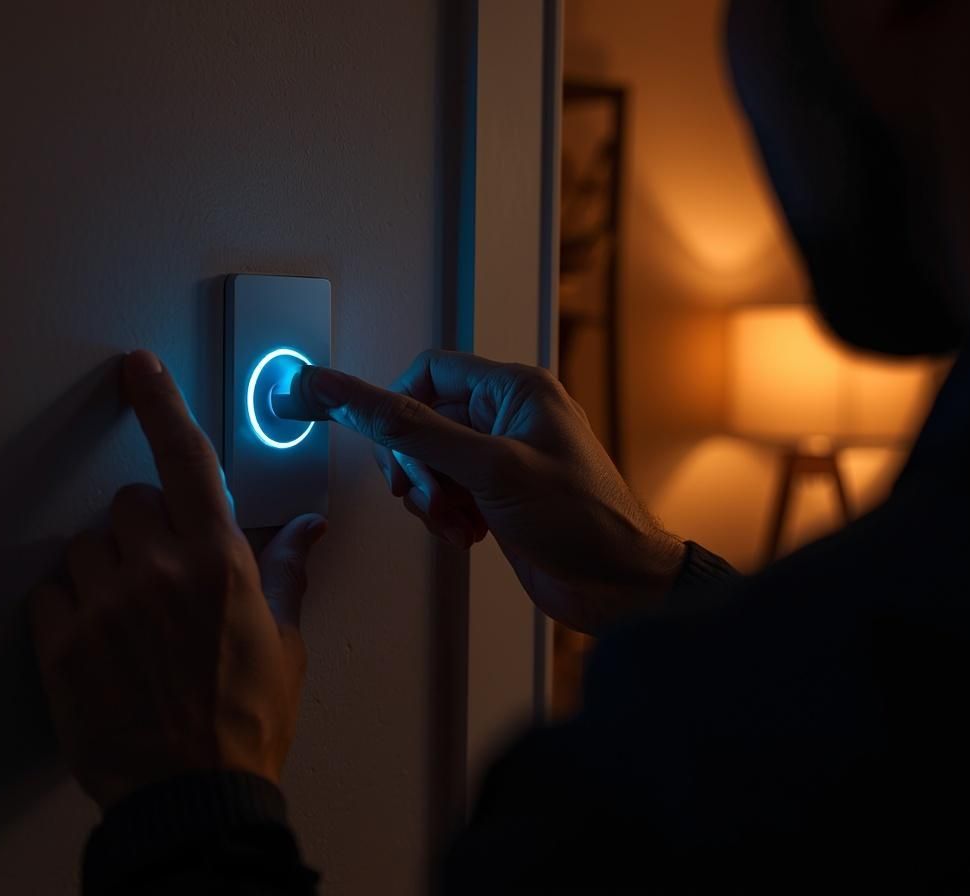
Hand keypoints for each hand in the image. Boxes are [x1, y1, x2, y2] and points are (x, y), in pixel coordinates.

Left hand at [28, 349, 326, 808]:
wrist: (192, 795)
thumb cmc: (245, 724)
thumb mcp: (284, 643)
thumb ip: (287, 572)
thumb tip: (308, 529)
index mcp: (219, 560)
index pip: (186, 458)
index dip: (160, 403)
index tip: (138, 369)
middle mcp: (159, 569)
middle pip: (128, 503)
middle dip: (142, 532)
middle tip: (159, 583)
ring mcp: (105, 603)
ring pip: (85, 546)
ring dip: (102, 571)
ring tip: (129, 623)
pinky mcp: (62, 642)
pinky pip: (50, 593)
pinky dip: (67, 609)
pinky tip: (97, 643)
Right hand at [286, 350, 681, 631]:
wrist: (620, 586)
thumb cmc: (586, 520)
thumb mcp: (490, 468)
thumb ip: (412, 429)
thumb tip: (349, 393)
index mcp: (514, 389)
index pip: (428, 372)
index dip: (392, 403)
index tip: (364, 429)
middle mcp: (507, 417)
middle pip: (421, 421)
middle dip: (414, 465)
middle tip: (425, 493)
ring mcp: (502, 458)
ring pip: (428, 463)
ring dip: (430, 497)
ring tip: (455, 520)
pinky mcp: (498, 495)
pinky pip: (445, 492)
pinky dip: (444, 515)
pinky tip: (467, 533)